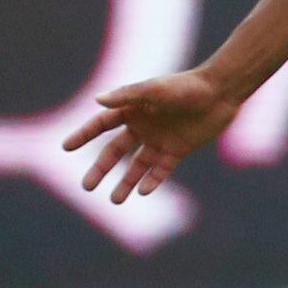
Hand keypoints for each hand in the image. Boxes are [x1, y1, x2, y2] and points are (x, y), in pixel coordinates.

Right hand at [62, 68, 240, 203]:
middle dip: (101, 169)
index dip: (84, 135)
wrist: (221, 92)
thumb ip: (128, 95)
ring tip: (114, 200)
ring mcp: (160, 139)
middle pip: (116, 150)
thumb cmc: (187, 86)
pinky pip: (161, 169)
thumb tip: (98, 100)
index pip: (101, 124)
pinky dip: (152, 181)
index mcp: (133, 109)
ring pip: (137, 165)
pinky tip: (143, 192)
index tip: (66, 147)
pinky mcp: (178, 149)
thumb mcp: (156, 89)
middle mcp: (143, 126)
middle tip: (86, 187)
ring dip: (126, 182)